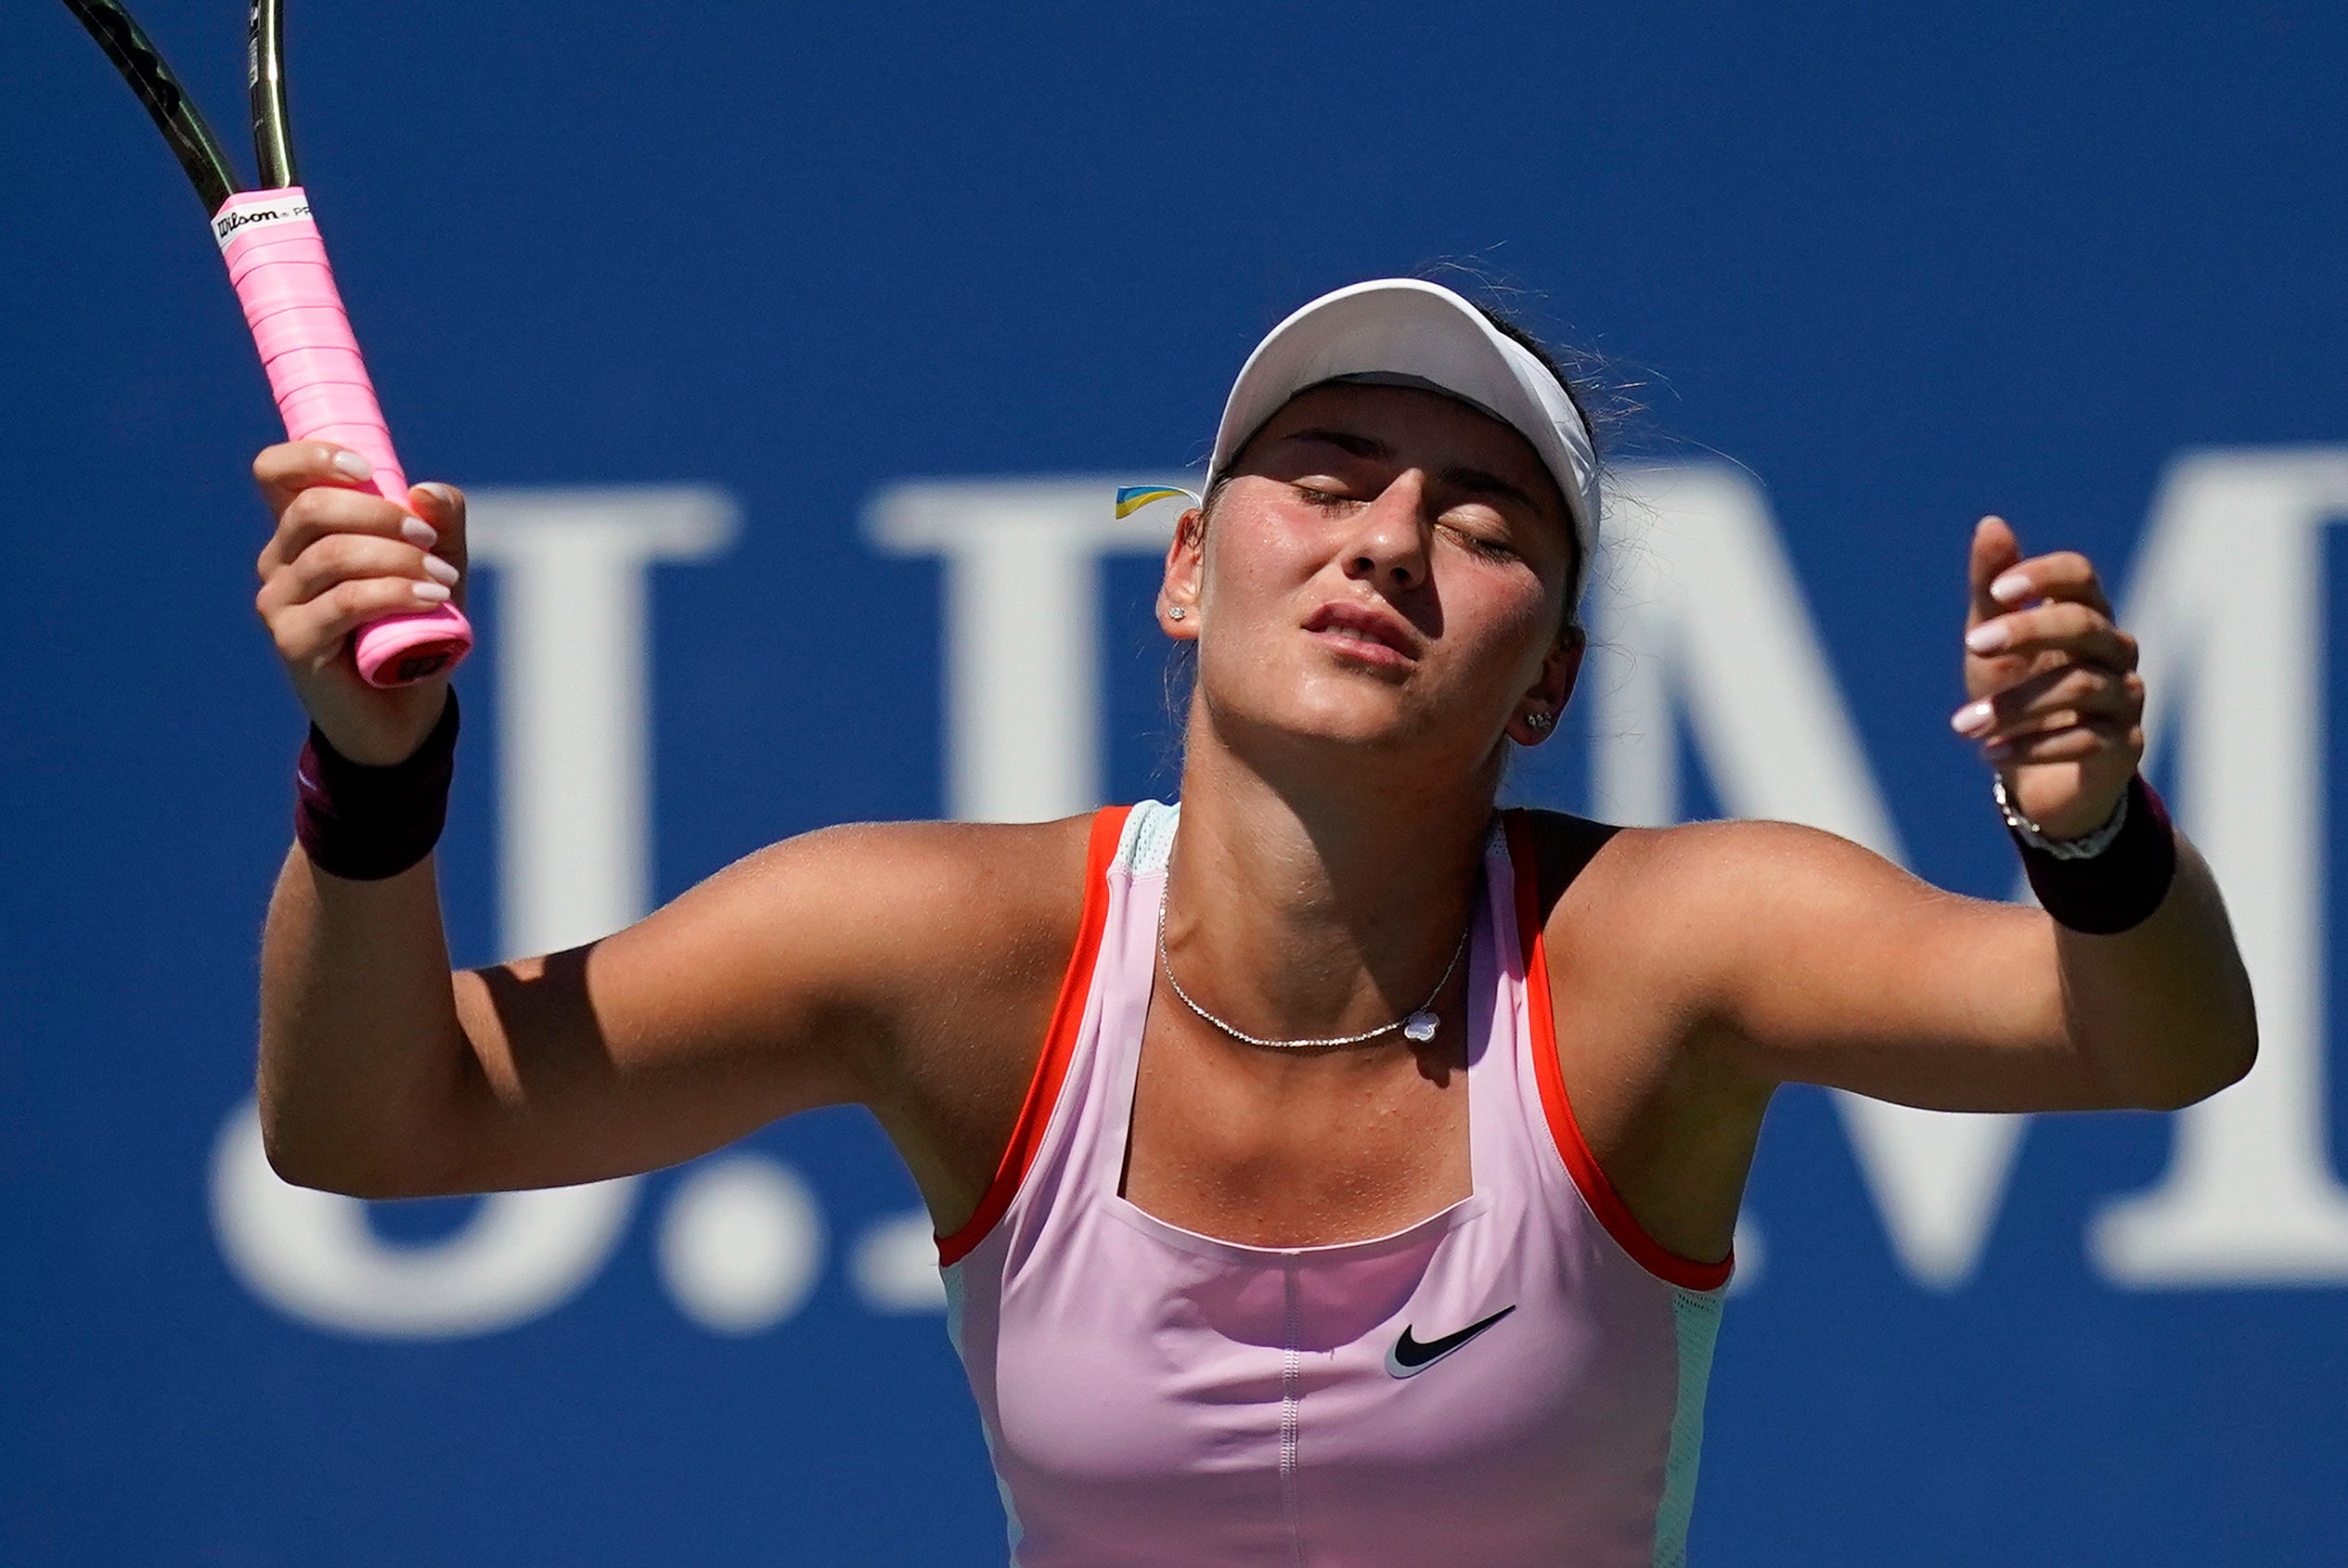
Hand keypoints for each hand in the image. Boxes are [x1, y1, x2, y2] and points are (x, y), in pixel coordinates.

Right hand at [253, 442, 466, 764]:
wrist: (405, 713)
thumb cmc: (415, 632)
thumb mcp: (436, 570)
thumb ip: (440, 526)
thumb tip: (428, 490)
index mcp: (303, 534)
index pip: (275, 473)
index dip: (311, 457)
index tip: (364, 467)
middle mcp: (280, 563)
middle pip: (311, 509)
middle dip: (380, 514)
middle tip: (429, 539)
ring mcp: (279, 602)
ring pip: (333, 554)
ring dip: (398, 560)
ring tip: (444, 582)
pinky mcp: (293, 641)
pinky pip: (344, 601)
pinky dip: (394, 593)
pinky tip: (432, 600)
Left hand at [1950, 516, 2143, 839]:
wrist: (2036, 775)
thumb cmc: (2015, 692)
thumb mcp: (1992, 641)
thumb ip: (1992, 590)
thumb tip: (1990, 524)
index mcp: (2085, 614)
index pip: (2080, 575)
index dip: (2044, 575)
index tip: (1999, 592)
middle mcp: (2115, 650)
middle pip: (2084, 625)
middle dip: (2025, 632)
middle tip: (1971, 648)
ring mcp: (2125, 697)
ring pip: (2079, 686)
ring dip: (2014, 705)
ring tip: (1963, 726)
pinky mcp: (2125, 745)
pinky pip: (2086, 739)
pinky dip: (2032, 746)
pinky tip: (1990, 754)